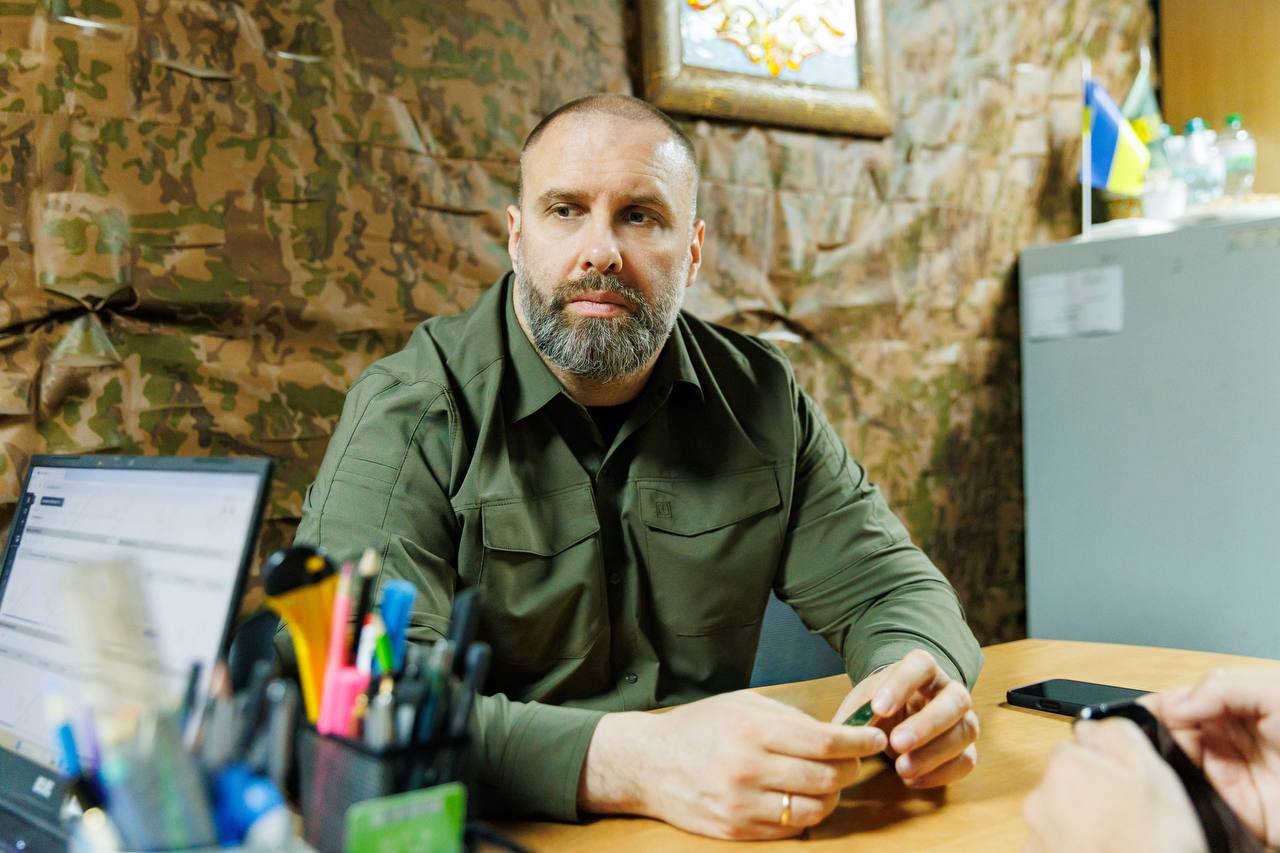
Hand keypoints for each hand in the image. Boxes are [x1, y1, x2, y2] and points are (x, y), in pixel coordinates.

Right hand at [579, 690, 885, 838]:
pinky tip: (799, 797)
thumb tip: (838, 729)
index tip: (875, 739)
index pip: (824, 741)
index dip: (858, 742)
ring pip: (814, 810)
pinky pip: (790, 828)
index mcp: (752, 731)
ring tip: (827, 782)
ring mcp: (742, 804)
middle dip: (849, 769)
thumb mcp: (742, 704)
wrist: (648, 764)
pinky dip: (804, 814)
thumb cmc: (700, 727)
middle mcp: (749, 769)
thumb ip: (789, 717)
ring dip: (831, 796)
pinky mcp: (737, 830)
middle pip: (826, 778)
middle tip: (852, 760)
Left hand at [830, 648, 978, 787]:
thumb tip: (845, 735)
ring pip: (965, 731)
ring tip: (901, 769)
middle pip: (955, 699)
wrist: (897, 713)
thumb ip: (856, 715)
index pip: (922, 665)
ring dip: (934, 753)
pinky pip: (966, 760)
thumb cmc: (881, 703)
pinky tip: (912, 780)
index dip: (902, 685)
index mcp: (923, 669)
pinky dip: (941, 774)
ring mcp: (963, 718)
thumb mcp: (863, 701)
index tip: (878, 708)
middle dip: (926, 724)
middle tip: (896, 743)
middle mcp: (949, 690)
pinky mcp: (966, 747)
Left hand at [1023, 717, 1205, 852]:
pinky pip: (1056, 844)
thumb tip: (1092, 726)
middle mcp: (1040, 797)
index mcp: (1065, 765)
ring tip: (1118, 839)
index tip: (1125, 786)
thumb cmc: (1155, 842)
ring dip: (1082, 823)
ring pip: (1060, 815)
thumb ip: (1116, 734)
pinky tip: (1103, 851)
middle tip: (1127, 817)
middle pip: (1065, 782)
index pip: (1077, 748)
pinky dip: (1074, 847)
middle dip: (1091, 794)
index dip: (1107, 766)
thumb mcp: (1153, 772)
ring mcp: (1036, 835)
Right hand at [1144, 668, 1279, 847]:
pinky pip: (1196, 802)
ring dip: (1158, 766)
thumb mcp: (1277, 691)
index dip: (1153, 706)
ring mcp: (1230, 775)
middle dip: (1149, 736)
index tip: (1131, 713)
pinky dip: (1177, 796)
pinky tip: (1171, 786)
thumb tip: (1176, 704)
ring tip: (1147, 761)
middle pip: (1170, 735)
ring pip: (1175, 768)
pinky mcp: (1236, 810)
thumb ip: (1223, 687)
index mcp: (1234, 705)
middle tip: (1134, 738)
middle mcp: (1228, 740)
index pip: (1179, 701)